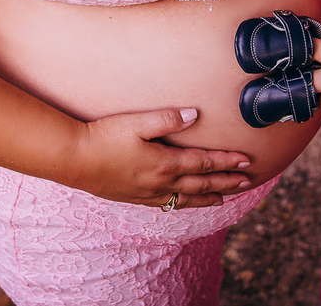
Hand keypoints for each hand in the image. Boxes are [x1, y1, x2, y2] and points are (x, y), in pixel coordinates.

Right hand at [65, 108, 252, 208]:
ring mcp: (146, 193)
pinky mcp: (134, 197)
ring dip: (208, 197)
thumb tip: (194, 115)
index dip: (226, 162)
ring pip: (185, 199)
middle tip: (247, 182)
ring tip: (224, 198)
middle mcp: (160, 183)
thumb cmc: (104, 137)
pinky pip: (167, 205)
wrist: (73, 160)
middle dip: (226, 182)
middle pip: (200, 185)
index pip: (203, 163)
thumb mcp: (137, 122)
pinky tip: (184, 203)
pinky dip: (183, 205)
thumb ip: (167, 119)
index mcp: (164, 163)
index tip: (246, 161)